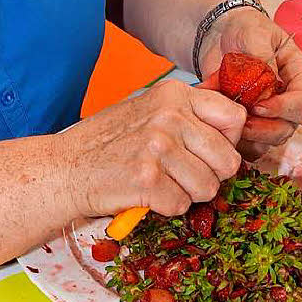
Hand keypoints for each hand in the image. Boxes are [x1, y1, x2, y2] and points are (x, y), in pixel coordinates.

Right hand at [57, 78, 244, 220]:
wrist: (65, 167)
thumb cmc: (109, 141)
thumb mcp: (149, 109)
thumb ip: (187, 114)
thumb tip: (235, 127)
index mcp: (173, 94)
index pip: (234, 117)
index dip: (227, 141)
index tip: (207, 150)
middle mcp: (169, 116)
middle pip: (228, 160)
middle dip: (209, 174)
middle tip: (179, 172)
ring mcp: (158, 147)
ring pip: (209, 187)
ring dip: (186, 193)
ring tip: (159, 180)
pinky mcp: (148, 180)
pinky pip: (182, 206)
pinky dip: (164, 206)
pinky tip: (144, 192)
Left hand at [198, 7, 301, 159]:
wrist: (220, 33)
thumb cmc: (244, 28)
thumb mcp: (254, 33)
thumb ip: (262, 56)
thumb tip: (268, 84)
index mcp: (298, 74)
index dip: (285, 109)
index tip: (260, 106)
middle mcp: (288, 96)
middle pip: (289, 126)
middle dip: (266, 129)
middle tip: (242, 121)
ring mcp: (270, 110)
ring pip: (270, 139)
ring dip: (251, 137)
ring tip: (229, 124)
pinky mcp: (250, 119)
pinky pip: (251, 141)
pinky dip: (236, 140)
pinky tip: (220, 128)